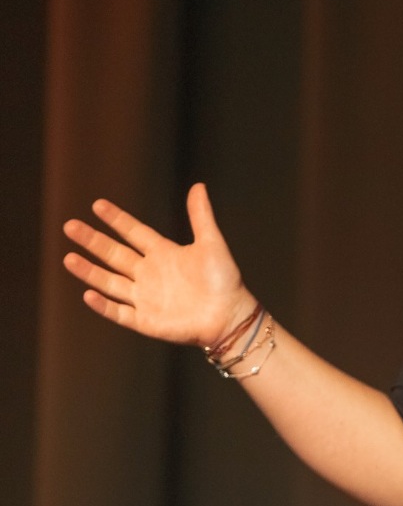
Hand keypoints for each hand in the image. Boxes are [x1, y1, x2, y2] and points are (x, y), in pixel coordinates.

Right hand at [63, 183, 256, 347]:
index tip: (97, 205)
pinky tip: (88, 293)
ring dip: (90, 271)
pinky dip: (103, 305)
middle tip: (70, 226)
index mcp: (163, 253)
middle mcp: (149, 273)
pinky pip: (118, 312)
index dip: (117, 220)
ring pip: (109, 282)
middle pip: (114, 254)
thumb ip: (201, 216)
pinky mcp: (145, 320)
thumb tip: (198, 185)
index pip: (134, 233)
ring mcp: (145, 297)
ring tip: (69, 258)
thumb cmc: (224, 280)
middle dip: (92, 241)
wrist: (231, 315)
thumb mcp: (212, 243)